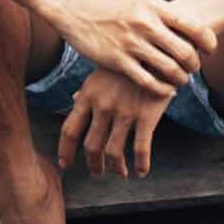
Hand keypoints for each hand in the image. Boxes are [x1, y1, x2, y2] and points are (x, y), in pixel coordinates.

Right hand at [54, 0, 216, 95]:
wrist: (76, 9)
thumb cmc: (111, 6)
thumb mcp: (140, 0)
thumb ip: (163, 13)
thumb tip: (190, 26)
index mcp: (155, 7)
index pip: (195, 26)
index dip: (209, 42)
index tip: (210, 50)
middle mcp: (146, 25)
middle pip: (186, 52)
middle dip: (195, 65)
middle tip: (193, 69)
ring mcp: (132, 44)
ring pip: (170, 70)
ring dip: (181, 80)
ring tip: (181, 81)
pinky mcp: (118, 61)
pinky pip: (149, 82)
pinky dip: (163, 89)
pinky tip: (166, 90)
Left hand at [57, 69, 172, 178]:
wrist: (158, 50)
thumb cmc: (128, 61)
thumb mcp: (102, 71)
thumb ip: (88, 88)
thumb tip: (74, 99)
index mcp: (88, 95)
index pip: (69, 129)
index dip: (65, 151)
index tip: (65, 164)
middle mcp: (103, 106)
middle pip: (91, 146)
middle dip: (93, 165)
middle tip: (97, 173)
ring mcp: (125, 112)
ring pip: (114, 153)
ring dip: (116, 168)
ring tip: (121, 173)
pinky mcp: (147, 116)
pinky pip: (141, 149)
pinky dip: (141, 164)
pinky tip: (142, 171)